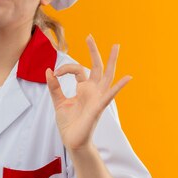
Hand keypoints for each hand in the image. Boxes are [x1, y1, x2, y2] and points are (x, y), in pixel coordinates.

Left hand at [45, 34, 131, 150]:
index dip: (65, 68)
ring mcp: (97, 98)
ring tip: (116, 47)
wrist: (72, 141)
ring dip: (111, 62)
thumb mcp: (58, 102)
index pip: (77, 70)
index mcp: (83, 88)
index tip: (55, 73)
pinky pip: (109, 96)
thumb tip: (48, 70)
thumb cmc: (68, 123)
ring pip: (107, 76)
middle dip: (94, 51)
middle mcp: (93, 91)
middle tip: (90, 36)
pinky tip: (128, 78)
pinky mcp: (98, 108)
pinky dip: (118, 87)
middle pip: (96, 67)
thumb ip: (54, 87)